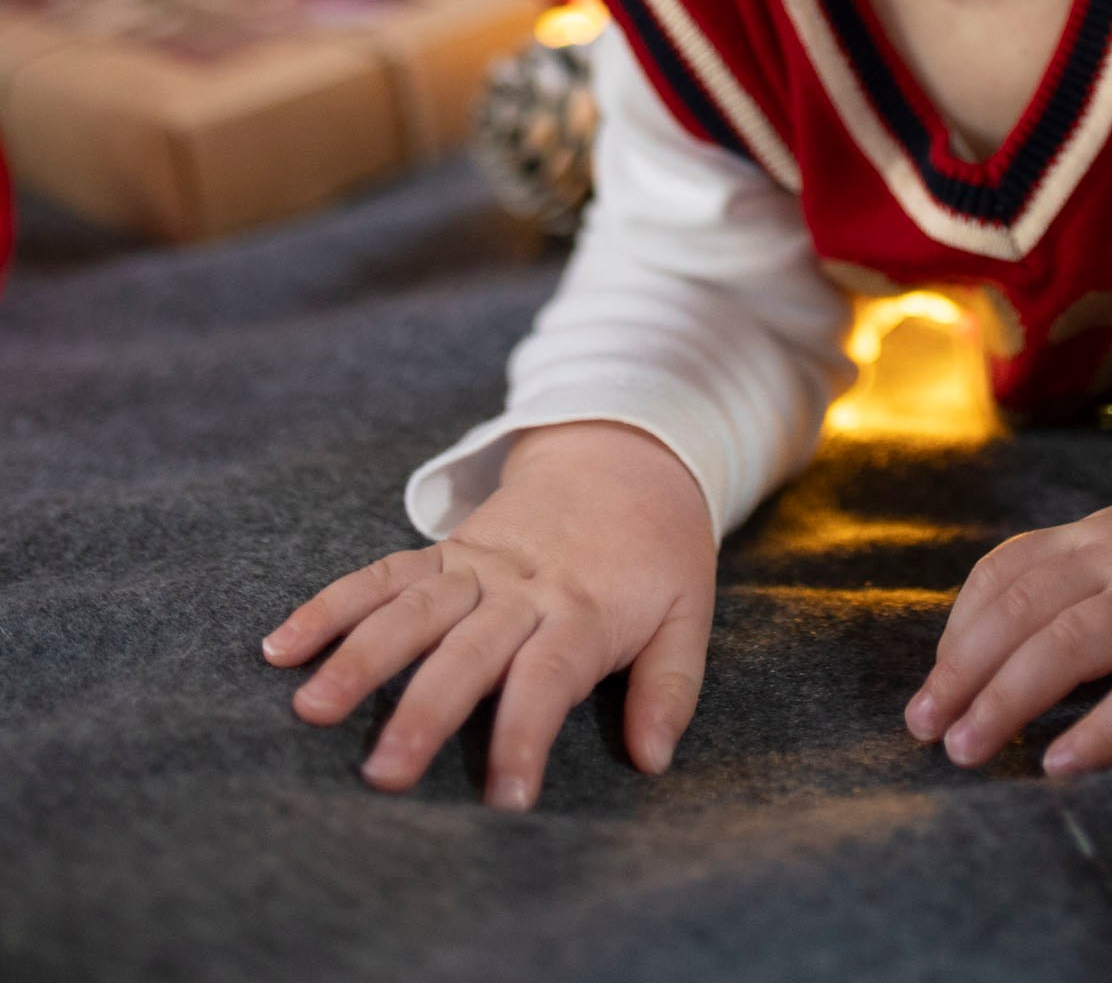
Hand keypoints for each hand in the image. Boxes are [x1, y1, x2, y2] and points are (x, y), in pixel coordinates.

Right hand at [261, 421, 715, 810]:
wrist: (626, 453)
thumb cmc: (657, 551)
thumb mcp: (689, 610)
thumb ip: (671, 685)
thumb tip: (654, 759)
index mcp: (582, 608)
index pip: (548, 677)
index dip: (525, 735)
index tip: (505, 799)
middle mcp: (519, 587)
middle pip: (466, 651)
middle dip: (424, 711)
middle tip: (382, 774)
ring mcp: (475, 566)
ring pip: (410, 609)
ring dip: (359, 656)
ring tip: (310, 707)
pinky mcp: (445, 553)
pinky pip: (381, 575)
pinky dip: (331, 605)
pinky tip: (282, 644)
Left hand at [905, 497, 1111, 776]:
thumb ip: (1072, 581)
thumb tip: (992, 653)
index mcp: (1096, 536)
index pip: (1004, 573)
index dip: (958, 632)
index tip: (931, 688)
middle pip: (1022, 610)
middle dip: (964, 673)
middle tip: (928, 729)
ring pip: (1069, 644)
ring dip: (1008, 699)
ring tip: (970, 749)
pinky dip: (1100, 728)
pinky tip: (1062, 763)